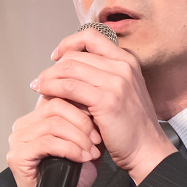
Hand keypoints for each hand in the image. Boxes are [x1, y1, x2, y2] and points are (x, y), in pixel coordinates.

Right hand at [5, 96, 100, 186]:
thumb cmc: (71, 177)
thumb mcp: (84, 143)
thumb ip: (87, 122)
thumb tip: (103, 99)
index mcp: (37, 117)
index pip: (58, 94)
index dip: (82, 103)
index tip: (100, 118)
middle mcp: (24, 125)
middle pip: (55, 104)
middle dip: (82, 120)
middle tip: (97, 138)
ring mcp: (18, 140)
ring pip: (53, 123)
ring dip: (78, 137)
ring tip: (91, 151)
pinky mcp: (17, 156)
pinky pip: (47, 142)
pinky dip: (70, 148)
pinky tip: (82, 157)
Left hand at [30, 27, 177, 181]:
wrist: (147, 149)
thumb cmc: (132, 126)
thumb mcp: (121, 91)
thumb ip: (101, 76)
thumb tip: (67, 69)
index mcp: (127, 61)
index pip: (91, 37)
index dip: (69, 43)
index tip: (57, 56)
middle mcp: (123, 66)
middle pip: (76, 55)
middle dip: (54, 66)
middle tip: (42, 78)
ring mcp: (116, 82)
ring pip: (70, 68)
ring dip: (48, 77)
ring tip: (38, 86)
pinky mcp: (106, 100)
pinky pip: (69, 87)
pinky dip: (52, 88)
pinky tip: (45, 94)